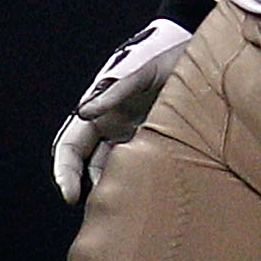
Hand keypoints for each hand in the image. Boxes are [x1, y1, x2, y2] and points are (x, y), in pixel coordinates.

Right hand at [51, 17, 197, 201]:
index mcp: (98, 110)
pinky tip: (153, 195)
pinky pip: (143, 162)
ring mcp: (133, 131)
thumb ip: (115, 90)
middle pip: (89, 164)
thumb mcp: (141, 70)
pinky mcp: (157, 135)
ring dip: (117, 186)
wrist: (194, 45)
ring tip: (129, 210)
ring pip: (115, 168)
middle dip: (89, 188)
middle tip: (104, 214)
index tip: (70, 195)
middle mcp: (110, 124)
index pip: (69, 147)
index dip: (65, 172)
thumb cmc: (163, 53)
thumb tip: (84, 112)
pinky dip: (141, 179)